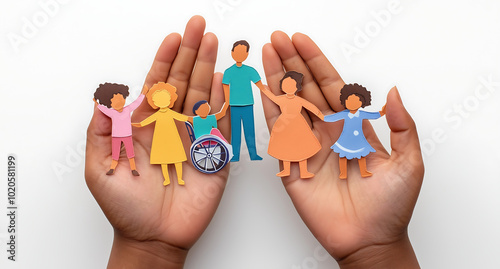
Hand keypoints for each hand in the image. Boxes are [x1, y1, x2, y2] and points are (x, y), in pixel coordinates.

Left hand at [85, 16, 227, 267]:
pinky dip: (224, 104)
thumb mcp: (100, 167)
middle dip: (191, 54)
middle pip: (183, 83)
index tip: (173, 37)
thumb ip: (101, 131)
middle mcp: (173, 128)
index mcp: (148, 127)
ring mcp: (195, 140)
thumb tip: (104, 97)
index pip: (158, 85)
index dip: (165, 60)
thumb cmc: (125, 207)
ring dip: (209, 70)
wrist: (152, 237)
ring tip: (214, 44)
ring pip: (203, 98)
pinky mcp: (215, 157)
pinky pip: (221, 126)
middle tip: (199, 28)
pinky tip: (225, 82)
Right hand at [261, 32, 423, 267]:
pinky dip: (269, 112)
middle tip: (277, 39)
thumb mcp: (408, 162)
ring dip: (277, 80)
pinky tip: (261, 91)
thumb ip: (402, 125)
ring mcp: (308, 147)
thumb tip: (393, 91)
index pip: (331, 86)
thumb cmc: (391, 206)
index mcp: (353, 127)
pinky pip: (279, 135)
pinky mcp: (292, 166)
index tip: (301, 41)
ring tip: (265, 55)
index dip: (316, 62)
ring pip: (289, 106)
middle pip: (305, 90)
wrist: (369, 240)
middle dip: (291, 63)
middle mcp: (328, 132)